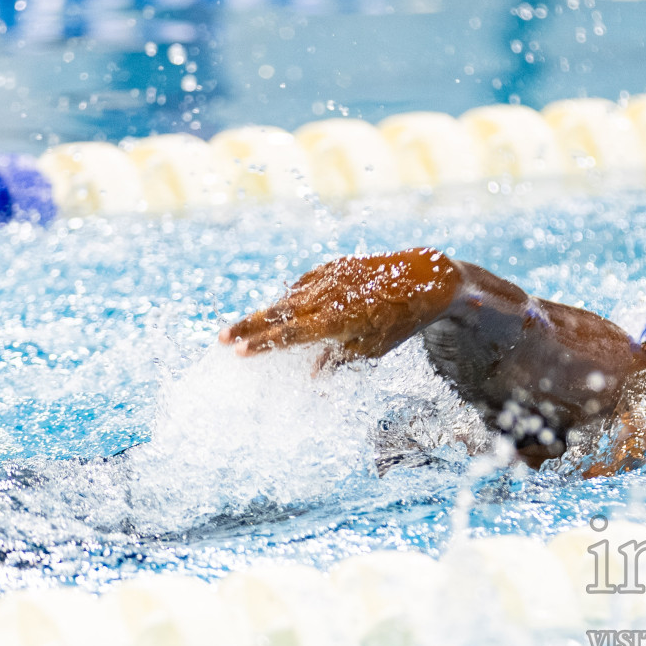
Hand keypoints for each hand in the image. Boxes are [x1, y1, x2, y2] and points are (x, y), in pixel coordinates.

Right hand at [219, 248, 462, 362]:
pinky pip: (302, 284)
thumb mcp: (372, 349)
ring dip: (263, 313)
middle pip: (278, 312)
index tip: (238, 352)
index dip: (263, 344)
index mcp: (337, 319)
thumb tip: (311, 379)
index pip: (290, 334)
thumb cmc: (400, 321)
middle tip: (221, 338)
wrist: (423, 278)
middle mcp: (327, 295)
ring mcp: (328, 277)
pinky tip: (276, 310)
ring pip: (287, 297)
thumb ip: (337, 360)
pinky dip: (288, 297)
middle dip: (248, 326)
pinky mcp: (332, 266)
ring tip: (239, 328)